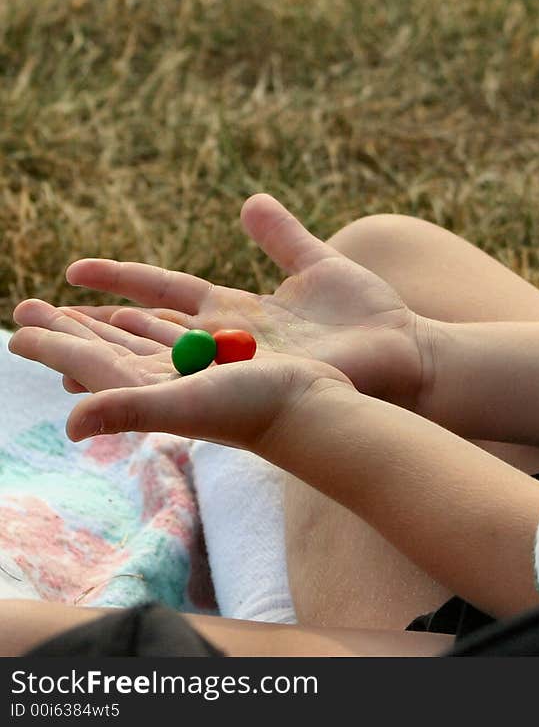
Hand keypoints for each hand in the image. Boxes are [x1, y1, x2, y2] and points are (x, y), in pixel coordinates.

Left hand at [8, 300, 352, 450]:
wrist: (316, 411)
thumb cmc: (257, 410)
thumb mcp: (191, 404)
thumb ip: (131, 410)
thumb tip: (69, 425)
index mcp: (150, 387)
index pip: (89, 361)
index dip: (52, 344)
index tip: (17, 331)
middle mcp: (167, 381)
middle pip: (103, 350)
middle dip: (65, 330)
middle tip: (25, 306)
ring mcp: (194, 369)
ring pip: (134, 341)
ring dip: (100, 325)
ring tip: (69, 310)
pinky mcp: (220, 357)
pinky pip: (171, 333)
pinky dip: (145, 322)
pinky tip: (135, 316)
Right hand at [63, 194, 429, 408]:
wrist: (403, 356)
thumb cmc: (370, 318)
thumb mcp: (319, 264)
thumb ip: (282, 237)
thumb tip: (251, 203)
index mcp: (236, 311)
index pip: (163, 290)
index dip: (120, 280)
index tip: (73, 269)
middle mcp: (222, 344)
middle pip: (138, 333)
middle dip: (83, 327)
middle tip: (21, 320)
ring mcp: (228, 369)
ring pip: (143, 365)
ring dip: (87, 358)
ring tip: (33, 348)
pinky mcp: (239, 391)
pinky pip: (172, 396)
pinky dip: (125, 402)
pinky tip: (80, 405)